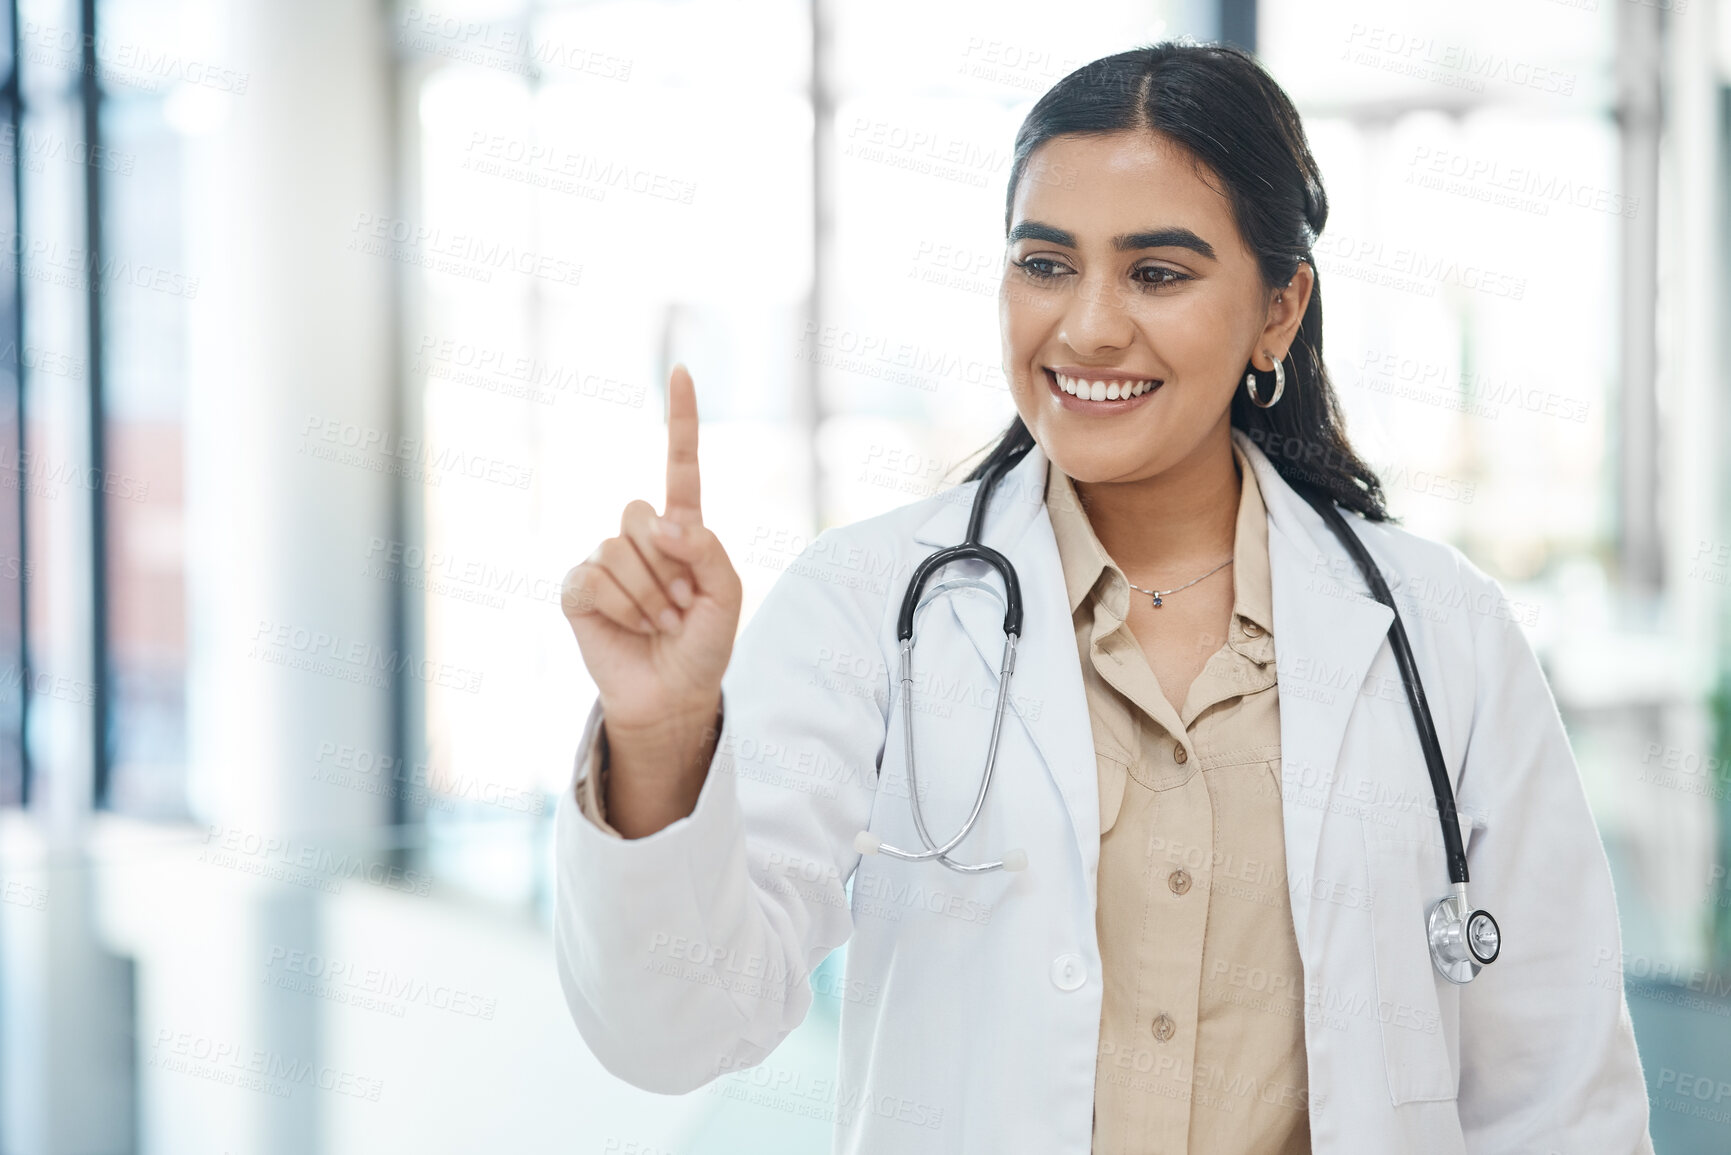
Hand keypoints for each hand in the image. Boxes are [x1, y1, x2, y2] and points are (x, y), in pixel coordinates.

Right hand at [561, 365, 742, 810]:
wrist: (673, 695)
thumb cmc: (703, 645)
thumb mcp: (727, 597)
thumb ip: (709, 550)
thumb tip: (664, 522)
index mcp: (682, 529)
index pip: (680, 465)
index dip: (681, 419)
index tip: (682, 370)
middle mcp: (640, 537)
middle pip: (642, 514)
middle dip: (668, 566)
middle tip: (679, 604)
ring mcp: (604, 561)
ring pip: (619, 550)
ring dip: (648, 595)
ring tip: (659, 622)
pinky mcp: (578, 589)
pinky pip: (593, 578)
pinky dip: (620, 608)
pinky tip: (629, 627)